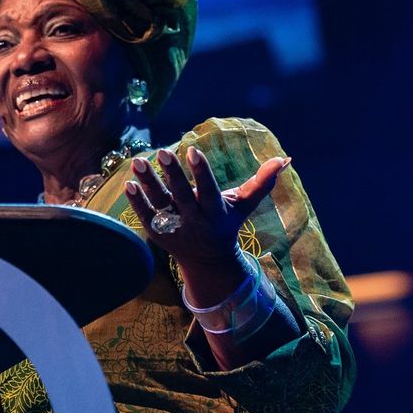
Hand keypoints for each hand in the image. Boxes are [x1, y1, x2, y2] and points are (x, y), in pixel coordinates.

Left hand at [123, 146, 290, 264]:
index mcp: (215, 212)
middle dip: (173, 175)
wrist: (208, 262)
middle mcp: (194, 220)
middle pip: (182, 196)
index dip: (201, 172)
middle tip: (162, 152)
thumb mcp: (243, 206)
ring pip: (159, 203)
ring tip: (138, 161)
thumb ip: (260, 183)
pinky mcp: (157, 233)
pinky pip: (145, 215)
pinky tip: (128, 182)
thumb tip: (284, 159)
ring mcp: (174, 228)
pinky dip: (137, 201)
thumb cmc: (226, 225)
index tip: (192, 150)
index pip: (208, 190)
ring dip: (148, 183)